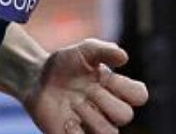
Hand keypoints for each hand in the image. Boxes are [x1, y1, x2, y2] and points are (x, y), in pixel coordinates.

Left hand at [22, 37, 147, 133]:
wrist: (36, 78)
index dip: (125, 87)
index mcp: (115, 89)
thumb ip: (103, 50)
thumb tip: (124, 57)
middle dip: (102, 100)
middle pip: (125, 115)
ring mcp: (94, 125)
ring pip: (110, 133)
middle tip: (84, 91)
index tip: (104, 77)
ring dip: (90, 117)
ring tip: (72, 104)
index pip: (139, 95)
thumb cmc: (64, 64)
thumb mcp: (83, 51)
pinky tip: (66, 120)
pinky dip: (77, 133)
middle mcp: (109, 110)